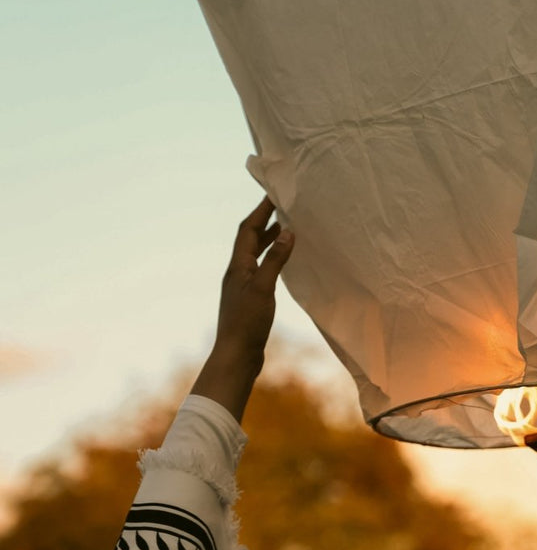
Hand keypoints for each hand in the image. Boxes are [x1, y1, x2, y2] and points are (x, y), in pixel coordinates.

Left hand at [191, 198, 294, 422]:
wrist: (236, 356)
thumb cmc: (247, 322)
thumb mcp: (263, 288)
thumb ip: (275, 260)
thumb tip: (287, 231)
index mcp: (238, 266)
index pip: (248, 230)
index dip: (260, 211)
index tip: (273, 193)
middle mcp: (237, 272)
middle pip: (250, 239)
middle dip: (264, 220)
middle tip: (281, 205)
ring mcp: (242, 286)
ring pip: (255, 254)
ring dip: (268, 239)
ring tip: (285, 228)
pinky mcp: (250, 298)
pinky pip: (261, 268)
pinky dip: (271, 258)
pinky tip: (282, 262)